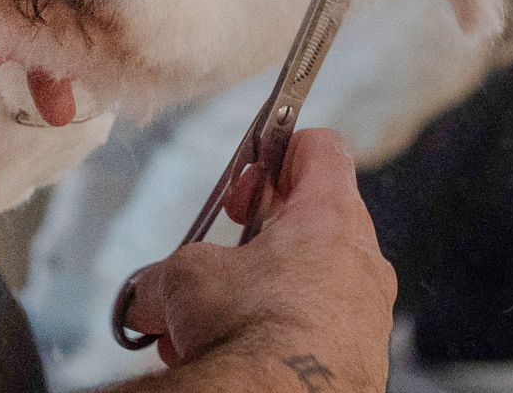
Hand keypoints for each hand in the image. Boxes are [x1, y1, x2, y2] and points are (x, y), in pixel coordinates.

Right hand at [121, 128, 396, 391]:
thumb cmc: (250, 331)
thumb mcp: (185, 279)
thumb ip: (164, 274)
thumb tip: (143, 296)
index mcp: (331, 217)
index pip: (322, 148)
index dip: (279, 150)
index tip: (248, 178)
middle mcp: (363, 261)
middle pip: (313, 223)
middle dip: (255, 242)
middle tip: (220, 260)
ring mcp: (368, 315)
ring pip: (309, 286)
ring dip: (256, 297)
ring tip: (204, 329)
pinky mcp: (361, 363)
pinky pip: (317, 334)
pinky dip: (276, 338)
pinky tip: (233, 358)